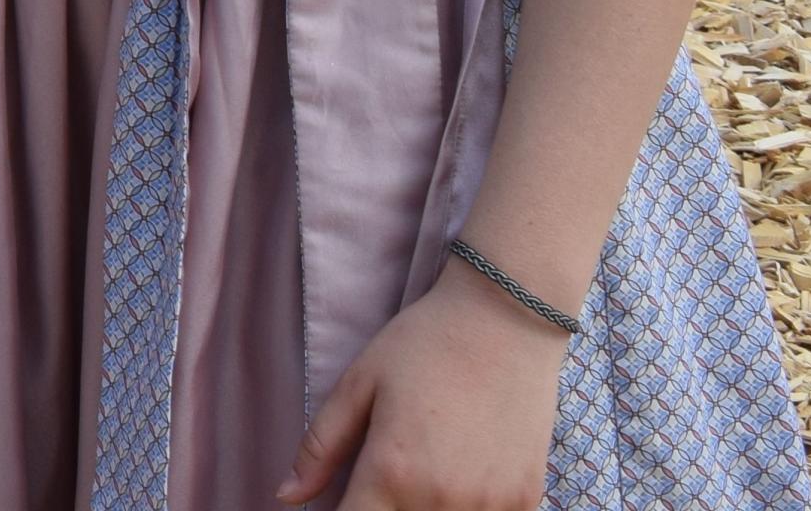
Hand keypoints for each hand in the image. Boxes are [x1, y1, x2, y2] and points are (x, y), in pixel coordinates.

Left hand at [280, 270, 567, 508]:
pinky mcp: (525, 501)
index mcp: (391, 472)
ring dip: (421, 509)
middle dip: (381, 508)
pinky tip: (460, 474)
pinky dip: (463, 508)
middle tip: (384, 471)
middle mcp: (440, 500)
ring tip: (421, 466)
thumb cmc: (425, 344)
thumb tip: (286, 497)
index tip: (345, 497)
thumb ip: (320, 448)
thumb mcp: (359, 384)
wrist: (507, 319)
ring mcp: (489, 506)